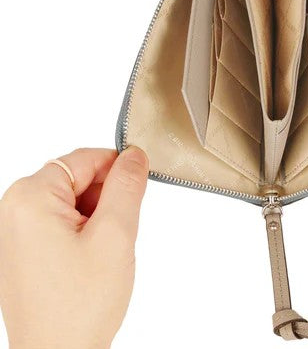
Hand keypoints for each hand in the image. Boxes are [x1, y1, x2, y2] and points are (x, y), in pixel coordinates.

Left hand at [0, 147, 148, 348]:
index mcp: (30, 197)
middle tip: (118, 232)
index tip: (138, 186)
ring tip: (104, 251)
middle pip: (78, 178)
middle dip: (107, 198)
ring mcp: (18, 229)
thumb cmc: (78, 305)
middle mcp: (15, 209)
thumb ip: (127, 186)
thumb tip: (134, 155)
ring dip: (98, 216)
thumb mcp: (115, 234)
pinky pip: (64, 220)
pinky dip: (86, 231)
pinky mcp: (25, 247)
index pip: (86, 158)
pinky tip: (92, 259)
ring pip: (74, 200)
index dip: (118, 168)